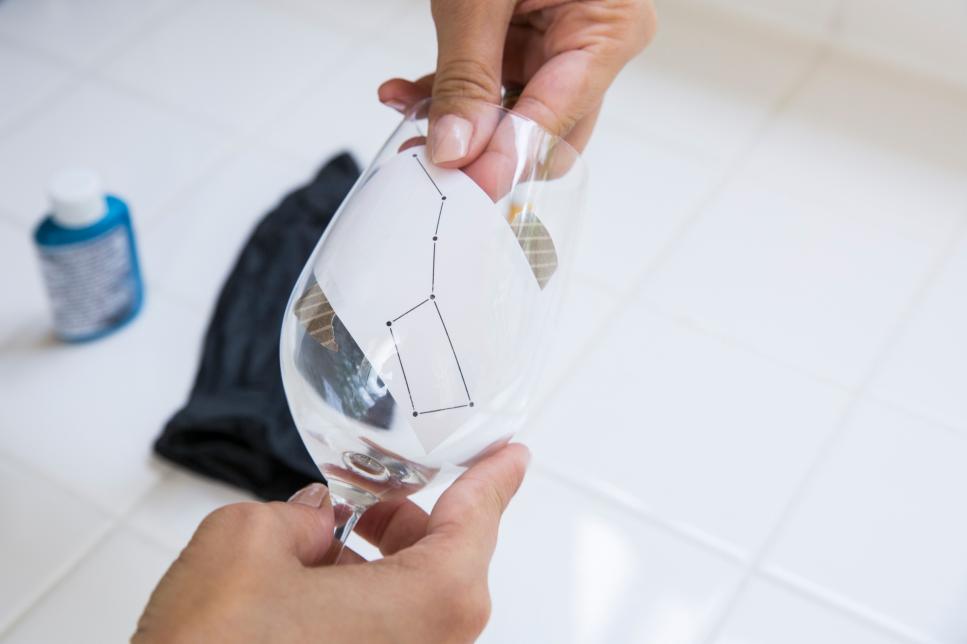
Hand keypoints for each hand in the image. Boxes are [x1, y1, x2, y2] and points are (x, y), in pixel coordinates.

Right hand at [133, 444, 529, 643]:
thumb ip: (295, 515)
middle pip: (443, 559)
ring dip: (375, 562)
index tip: (510, 456)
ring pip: (411, 598)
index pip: (477, 519)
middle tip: (369, 496)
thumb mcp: (248, 540)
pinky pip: (386, 632)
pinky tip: (307, 589)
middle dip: (405, 520)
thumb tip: (313, 520)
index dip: (494, 478)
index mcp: (429, 601)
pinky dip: (360, 601)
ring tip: (319, 544)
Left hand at [379, 0, 655, 164]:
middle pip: (544, 135)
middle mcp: (594, 45)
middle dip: (481, 150)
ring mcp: (562, 46)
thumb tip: (455, 149)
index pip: (556, 122)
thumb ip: (466, 74)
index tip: (461, 186)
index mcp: (609, 28)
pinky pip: (493, 86)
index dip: (505, 161)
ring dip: (455, 121)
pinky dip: (450, 92)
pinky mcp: (529, 42)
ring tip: (407, 115)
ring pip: (510, 117)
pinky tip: (409, 94)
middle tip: (429, 161)